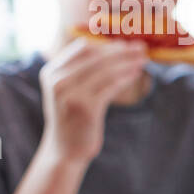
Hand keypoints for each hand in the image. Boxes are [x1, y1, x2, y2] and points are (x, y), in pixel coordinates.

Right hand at [38, 37, 146, 164]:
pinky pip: (111, 86)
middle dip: (121, 51)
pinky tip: (136, 74)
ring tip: (142, 60)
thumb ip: (79, 69)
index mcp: (50, 72)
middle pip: (96, 57)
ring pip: (106, 70)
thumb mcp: (66, 89)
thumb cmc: (70, 116)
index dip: (106, 44)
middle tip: (140, 48)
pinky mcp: (86, 108)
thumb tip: (114, 47)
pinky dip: (126, 78)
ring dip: (128, 63)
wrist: (64, 149)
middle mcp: (58, 81)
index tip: (124, 44)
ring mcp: (71, 95)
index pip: (82, 48)